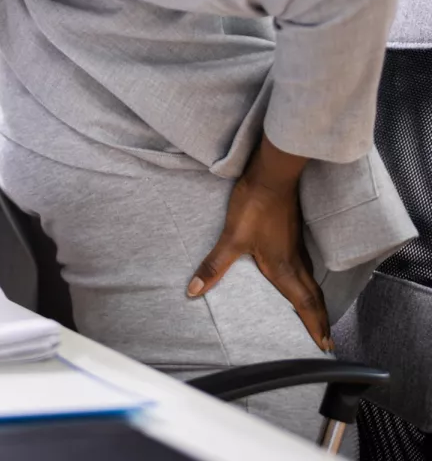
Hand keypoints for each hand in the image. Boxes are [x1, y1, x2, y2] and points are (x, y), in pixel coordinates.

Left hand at [187, 135, 331, 351]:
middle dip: (320, 319)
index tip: (325, 346)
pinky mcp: (294, 232)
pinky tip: (301, 276)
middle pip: (314, 296)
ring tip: (316, 313)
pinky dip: (309, 280)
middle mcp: (295, 260)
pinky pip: (306, 264)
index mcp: (284, 268)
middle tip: (326, 340)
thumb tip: (193, 291)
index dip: (314, 326)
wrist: (272, 175)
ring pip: (312, 280)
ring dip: (316, 300)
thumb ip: (214, 267)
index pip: (304, 304)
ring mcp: (297, 245)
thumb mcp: (231, 238)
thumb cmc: (255, 206)